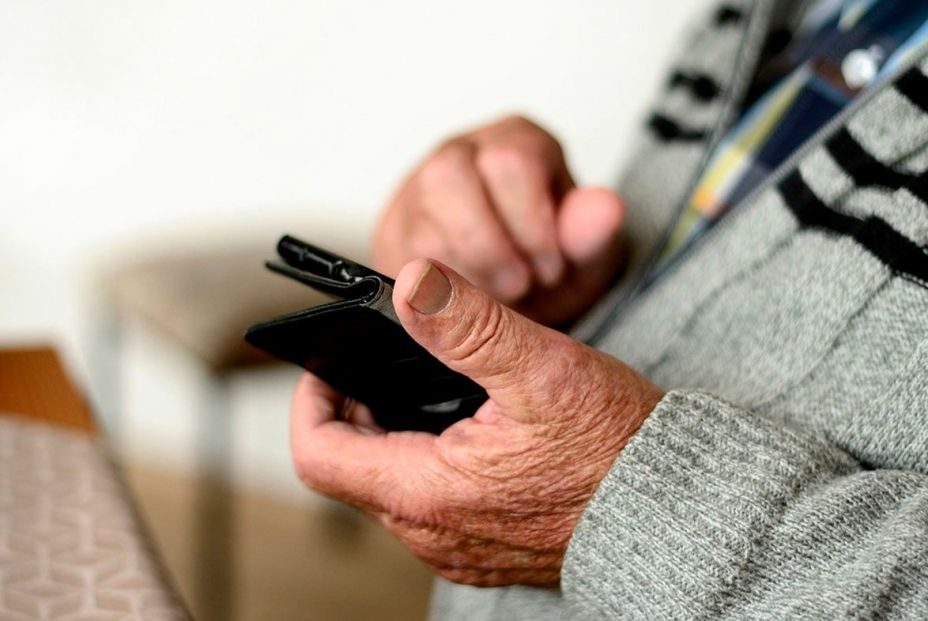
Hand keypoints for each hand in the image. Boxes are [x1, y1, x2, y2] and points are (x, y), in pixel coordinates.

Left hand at [290, 259, 662, 586]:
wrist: (677, 513)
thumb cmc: (618, 449)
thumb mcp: (542, 370)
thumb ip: (468, 324)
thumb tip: (408, 282)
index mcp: (428, 494)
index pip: (319, 454)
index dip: (312, 399)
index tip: (332, 361)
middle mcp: (433, 533)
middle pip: (352, 466)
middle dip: (357, 407)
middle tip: (388, 360)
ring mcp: (458, 546)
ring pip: (390, 484)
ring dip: (394, 431)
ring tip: (428, 383)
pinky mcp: (484, 545)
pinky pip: (431, 501)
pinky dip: (429, 458)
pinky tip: (466, 425)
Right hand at [371, 115, 625, 326]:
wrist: (507, 303)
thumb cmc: (545, 268)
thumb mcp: (581, 260)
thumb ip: (591, 237)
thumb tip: (606, 207)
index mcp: (517, 141)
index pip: (513, 159)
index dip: (532, 224)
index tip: (550, 269)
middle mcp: (462, 153)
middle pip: (450, 174)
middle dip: (489, 245)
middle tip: (520, 286)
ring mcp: (418, 190)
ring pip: (417, 214)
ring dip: (459, 268)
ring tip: (495, 297)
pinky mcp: (394, 232)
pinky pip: (398, 257)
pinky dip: (435, 290)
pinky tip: (465, 302)